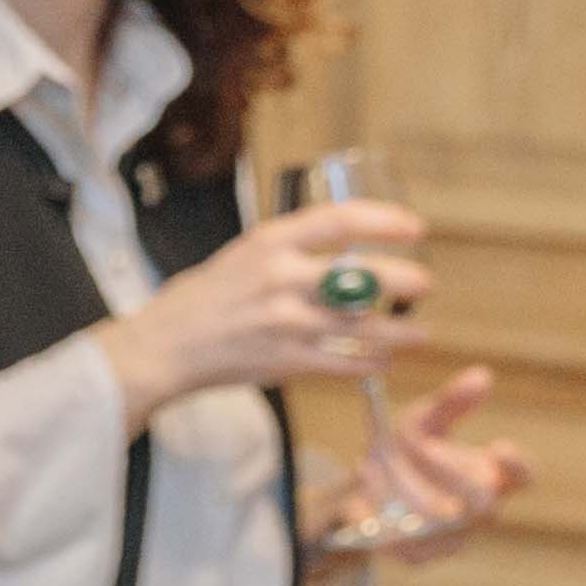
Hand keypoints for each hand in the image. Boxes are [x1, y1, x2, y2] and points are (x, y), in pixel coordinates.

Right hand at [91, 201, 420, 418]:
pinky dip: (368, 364)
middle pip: (364, 276)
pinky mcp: (284, 361)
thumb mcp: (241, 255)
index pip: (341, 220)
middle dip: (405, 281)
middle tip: (424, 284)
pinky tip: (381, 362)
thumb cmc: (199, 299)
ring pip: (363, 327)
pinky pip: (342, 364)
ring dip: (399, 332)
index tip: (413, 227)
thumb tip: (338, 252)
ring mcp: (285, 323)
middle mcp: (281, 278)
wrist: (162, 346)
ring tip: (419, 334)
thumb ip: (287, 252)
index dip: (385, 221)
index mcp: (269, 242)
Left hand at [309, 368, 529, 564]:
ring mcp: (452, 540)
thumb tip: (482, 376)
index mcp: (490, 476)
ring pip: (437, 520)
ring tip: (370, 462)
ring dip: (401, 486)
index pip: (522, 476)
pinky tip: (360, 492)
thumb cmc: (406, 454)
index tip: (500, 446)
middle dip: (449, 472)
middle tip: (421, 445)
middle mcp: (478, 513)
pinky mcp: (420, 556)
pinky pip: (404, 538)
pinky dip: (379, 511)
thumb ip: (450, 402)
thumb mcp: (424, 421)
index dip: (518, 466)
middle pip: (480, 503)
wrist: (366, 493)